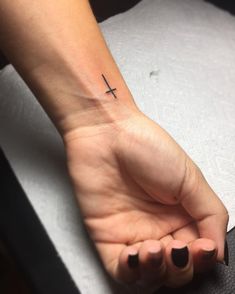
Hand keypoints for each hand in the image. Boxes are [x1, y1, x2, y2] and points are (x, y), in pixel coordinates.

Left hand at [63, 104, 227, 288]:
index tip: (202, 248)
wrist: (107, 133)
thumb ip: (211, 215)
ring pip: (149, 275)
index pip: (198, 252)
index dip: (202, 258)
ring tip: (156, 248)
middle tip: (179, 248)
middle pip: (175, 269)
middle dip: (180, 268)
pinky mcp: (107, 236)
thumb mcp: (191, 178)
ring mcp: (132, 233)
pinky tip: (135, 254)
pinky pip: (119, 269)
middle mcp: (158, 227)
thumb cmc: (147, 146)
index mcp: (182, 214)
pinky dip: (130, 272)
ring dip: (156, 272)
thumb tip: (218, 251)